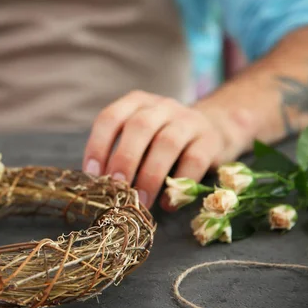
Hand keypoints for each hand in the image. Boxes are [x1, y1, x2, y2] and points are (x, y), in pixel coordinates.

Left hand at [83, 91, 237, 208]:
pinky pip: (194, 160)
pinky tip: (167, 204)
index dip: (98, 145)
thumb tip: (98, 187)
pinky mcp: (210, 140)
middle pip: (139, 126)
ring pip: (167, 143)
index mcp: (136, 103)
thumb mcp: (140, 136)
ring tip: (141, 202)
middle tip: (117, 188)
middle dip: (125, 159)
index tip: (92, 174)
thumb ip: (120, 152)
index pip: (111, 117)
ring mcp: (188, 120)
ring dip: (150, 176)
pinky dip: (179, 184)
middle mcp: (161, 106)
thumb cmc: (163, 138)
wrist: (215, 126)